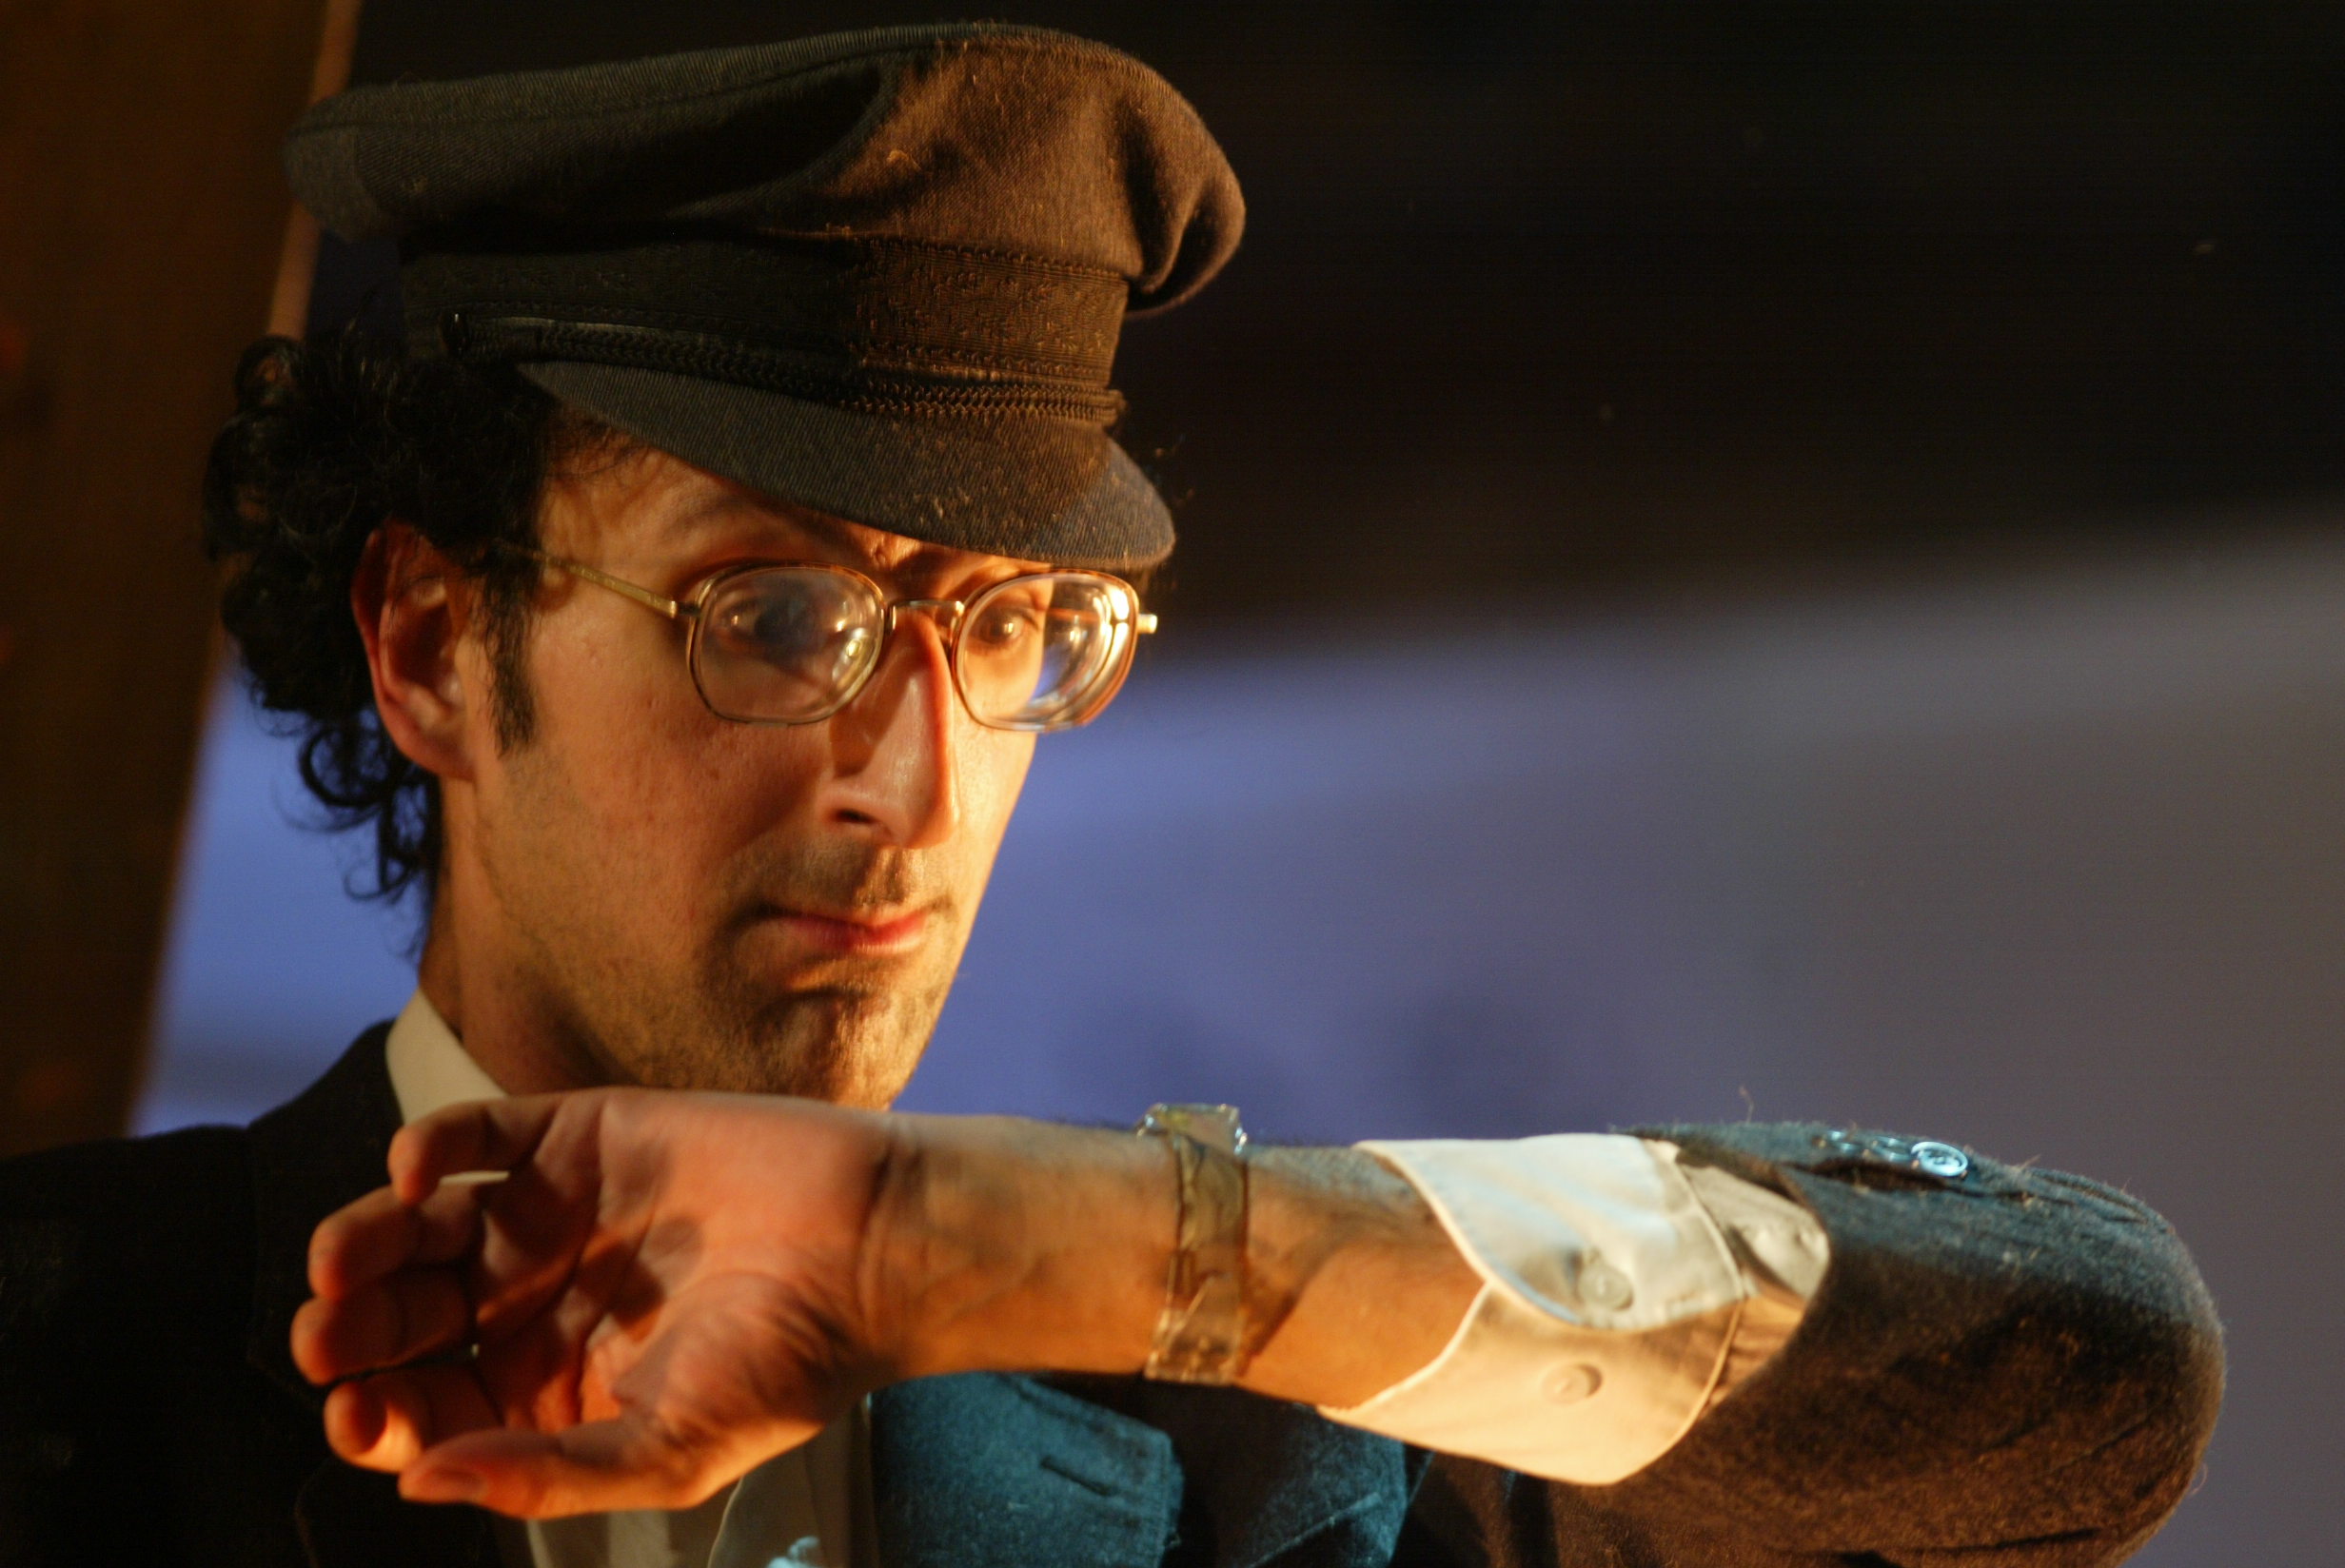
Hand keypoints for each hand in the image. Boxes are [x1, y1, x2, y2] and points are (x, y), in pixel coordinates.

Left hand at [291, 1090, 898, 1515]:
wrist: (875, 1242)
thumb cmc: (789, 1361)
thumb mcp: (667, 1451)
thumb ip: (544, 1472)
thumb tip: (421, 1485)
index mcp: (548, 1391)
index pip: (427, 1411)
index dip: (376, 1416)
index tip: (354, 1413)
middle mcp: (535, 1304)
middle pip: (405, 1319)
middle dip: (351, 1331)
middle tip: (325, 1336)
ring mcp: (551, 1216)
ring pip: (419, 1227)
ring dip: (365, 1240)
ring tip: (343, 1261)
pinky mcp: (577, 1135)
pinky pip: (476, 1136)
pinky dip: (429, 1146)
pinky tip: (413, 1173)